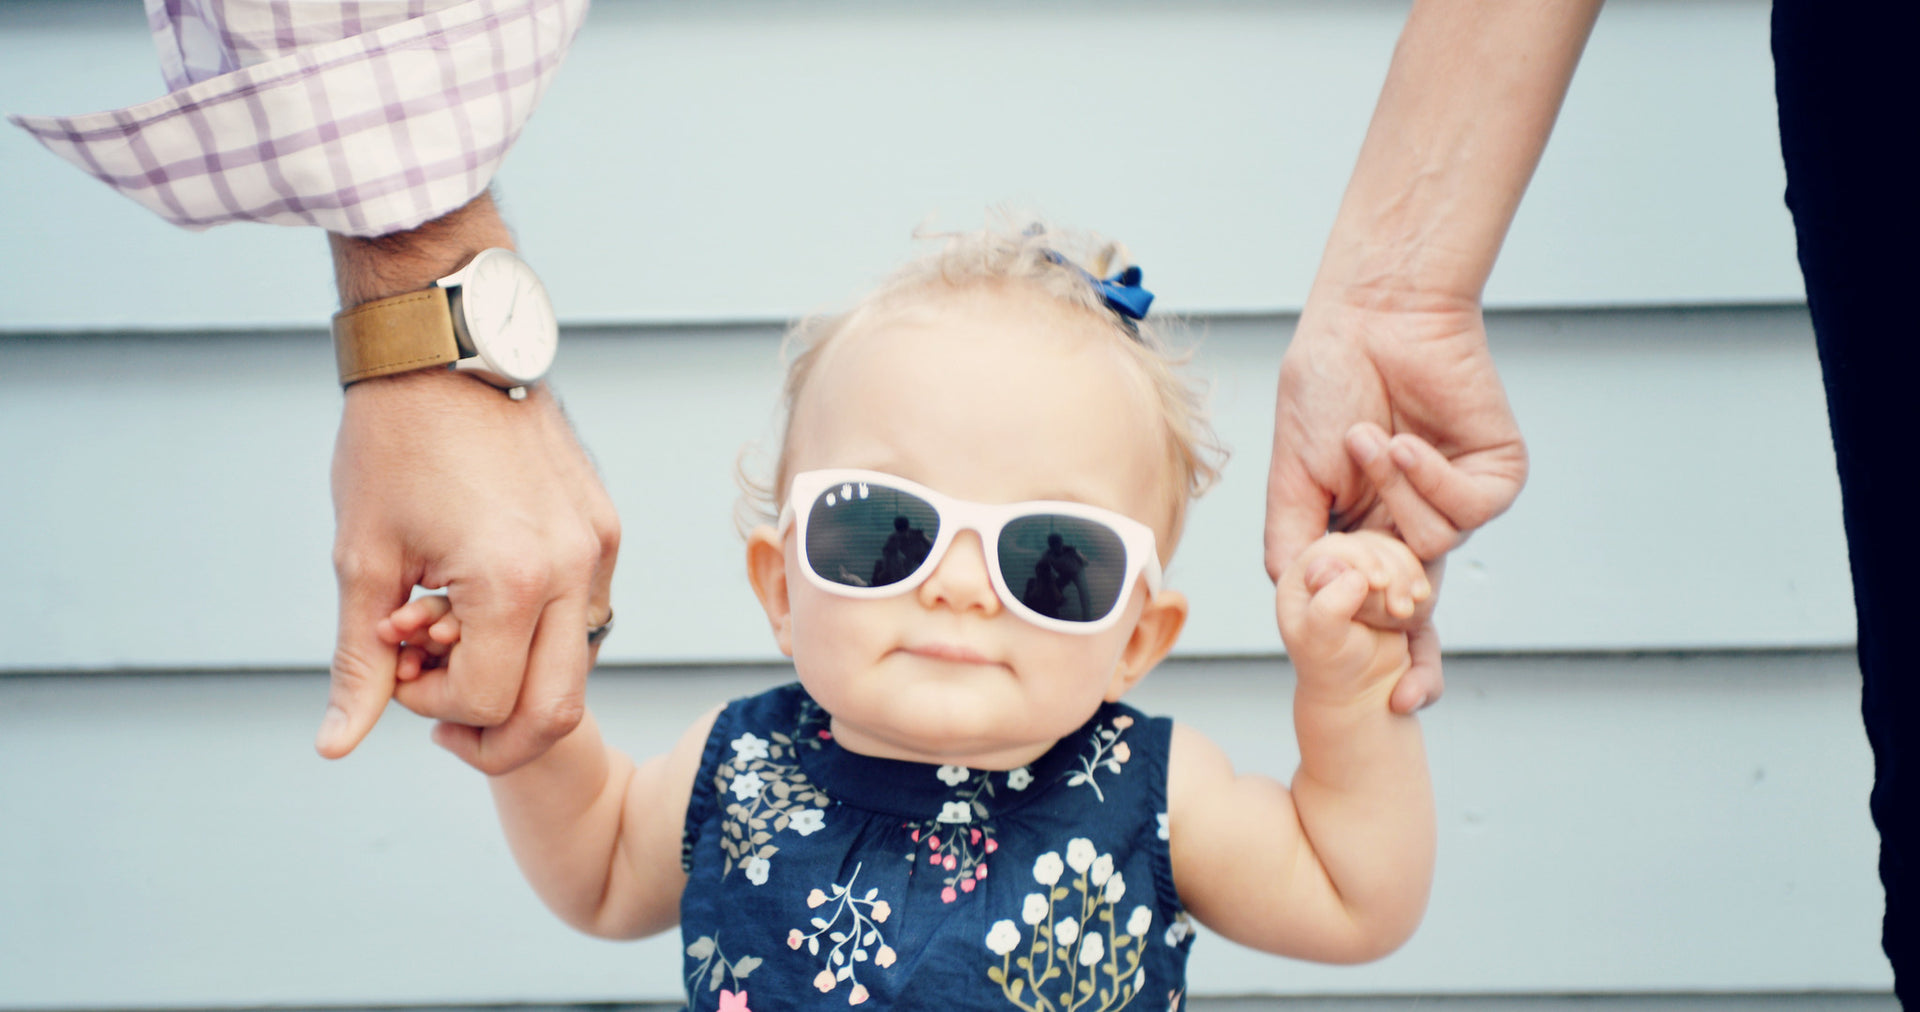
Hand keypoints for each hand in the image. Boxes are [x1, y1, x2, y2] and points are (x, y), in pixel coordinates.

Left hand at [320, 369, 620, 773]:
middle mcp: (572, 568)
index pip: (488, 703)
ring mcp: (597, 546)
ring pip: (577, 665)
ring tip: (455, 636)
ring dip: (517, 677)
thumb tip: (336, 745)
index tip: (395, 660)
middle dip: (492, 731)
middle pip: (555, 710)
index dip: (430, 706)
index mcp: (511, 579)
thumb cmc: (393, 443)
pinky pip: (585, 612)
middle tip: (437, 704)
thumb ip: (360, 662)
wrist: (444, 347)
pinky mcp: (604, 526)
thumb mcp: (364, 559)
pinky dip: (538, 631)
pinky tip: (487, 600)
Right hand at [1265, 293, 1526, 710]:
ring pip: (1434, 551)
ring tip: (1367, 441)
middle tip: (1399, 668)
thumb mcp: (1292, 481)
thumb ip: (1294, 549)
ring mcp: (1457, 502)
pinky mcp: (1496, 474)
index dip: (1392, 661)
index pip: (1382, 613)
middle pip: (1428, 614)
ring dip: (1392, 496)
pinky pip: (1468, 510)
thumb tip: (1302, 610)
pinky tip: (1403, 441)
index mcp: (1365, 536)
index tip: (1401, 706)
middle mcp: (1414, 528)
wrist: (1373, 316)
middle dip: (1414, 642)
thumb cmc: (1326, 385)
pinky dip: (1428, 479)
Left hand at [1276, 531, 1429, 705]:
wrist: (1361, 687)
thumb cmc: (1335, 668)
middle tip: (1400, 609)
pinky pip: (1405, 559)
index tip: (1380, 583)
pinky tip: (1419, 597)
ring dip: (1406, 573)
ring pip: (1389, 548)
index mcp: (1299, 578)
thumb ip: (1329, 609)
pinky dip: (1416, 576)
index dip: (1359, 558)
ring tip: (1406, 612)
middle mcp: (1326, 567)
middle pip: (1365, 543)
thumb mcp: (1322, 642)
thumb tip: (1353, 577)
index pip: (1331, 548)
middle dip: (1389, 570)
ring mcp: (1356, 569)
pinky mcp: (1383, 576)